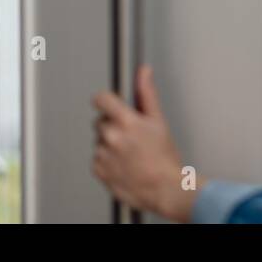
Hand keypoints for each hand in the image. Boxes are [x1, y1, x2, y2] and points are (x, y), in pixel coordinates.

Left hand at [92, 65, 197, 221]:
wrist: (163, 189)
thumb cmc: (164, 158)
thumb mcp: (159, 121)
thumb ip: (147, 94)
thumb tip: (144, 72)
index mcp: (126, 122)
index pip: (102, 99)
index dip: (105, 100)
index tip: (107, 103)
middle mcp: (111, 137)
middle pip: (101, 121)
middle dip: (112, 125)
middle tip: (131, 135)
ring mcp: (103, 154)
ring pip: (99, 140)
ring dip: (109, 143)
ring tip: (130, 153)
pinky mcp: (98, 170)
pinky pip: (97, 158)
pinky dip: (107, 160)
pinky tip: (123, 164)